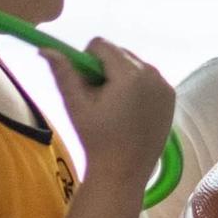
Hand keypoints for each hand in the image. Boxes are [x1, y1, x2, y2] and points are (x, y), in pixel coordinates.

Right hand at [44, 40, 173, 189]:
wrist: (124, 172)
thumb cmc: (97, 140)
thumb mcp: (76, 105)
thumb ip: (63, 73)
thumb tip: (46, 49)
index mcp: (129, 74)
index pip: (101, 45)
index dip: (86, 60)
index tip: (86, 85)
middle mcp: (152, 74)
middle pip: (119, 52)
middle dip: (105, 68)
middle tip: (98, 98)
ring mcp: (165, 86)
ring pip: (134, 64)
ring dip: (121, 76)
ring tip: (114, 107)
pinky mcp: (171, 97)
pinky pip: (149, 78)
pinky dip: (137, 86)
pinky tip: (129, 111)